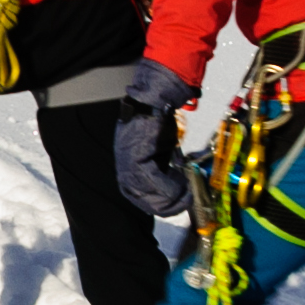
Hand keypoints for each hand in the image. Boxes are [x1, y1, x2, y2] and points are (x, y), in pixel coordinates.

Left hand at [116, 60, 196, 216]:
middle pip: (134, 193)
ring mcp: (127, 156)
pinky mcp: (136, 153)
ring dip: (165, 198)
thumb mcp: (158, 145)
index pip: (132, 189)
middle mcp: (123, 159)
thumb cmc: (159, 118)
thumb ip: (161, 163)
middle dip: (157, 204)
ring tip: (182, 199)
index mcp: (127, 158)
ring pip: (142, 189)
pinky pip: (150, 178)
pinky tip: (180, 188)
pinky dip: (165, 187)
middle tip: (176, 207)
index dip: (149, 200)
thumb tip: (173, 181)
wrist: (156, 97)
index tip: (167, 206)